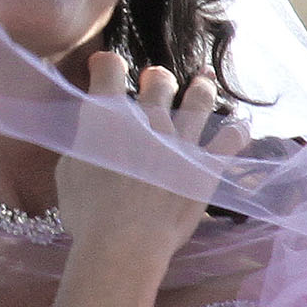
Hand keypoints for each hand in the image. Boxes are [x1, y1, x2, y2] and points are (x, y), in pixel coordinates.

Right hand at [54, 57, 243, 264]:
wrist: (124, 241)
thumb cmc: (87, 211)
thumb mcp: (68, 171)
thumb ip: (83, 144)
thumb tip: (90, 134)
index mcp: (109, 115)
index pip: (109, 69)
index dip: (105, 65)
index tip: (104, 69)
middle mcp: (149, 118)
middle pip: (158, 80)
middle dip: (156, 77)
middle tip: (155, 80)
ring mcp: (182, 141)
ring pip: (199, 100)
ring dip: (201, 88)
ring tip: (202, 82)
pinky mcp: (205, 167)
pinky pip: (230, 141)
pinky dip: (236, 132)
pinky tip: (239, 127)